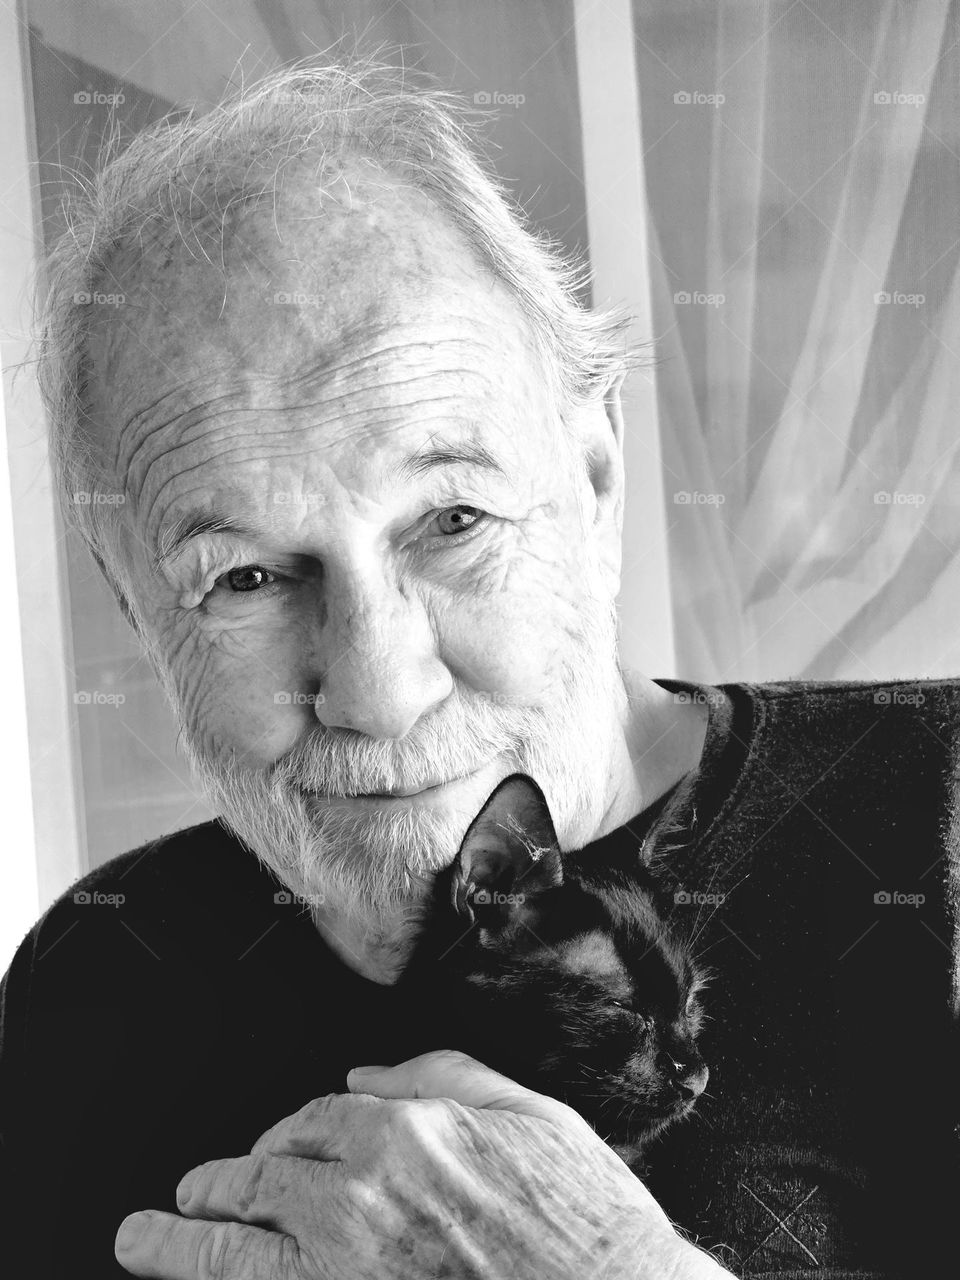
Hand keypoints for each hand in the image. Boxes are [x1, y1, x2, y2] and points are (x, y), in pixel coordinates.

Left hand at [115, 1049, 731, 1278]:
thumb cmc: (585, 1220)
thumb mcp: (529, 1113)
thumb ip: (441, 1077)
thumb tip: (367, 1078)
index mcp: (403, 1131)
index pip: (313, 1120)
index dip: (285, 1134)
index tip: (273, 1149)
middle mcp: (358, 1196)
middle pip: (260, 1177)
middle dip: (217, 1184)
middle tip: (185, 1196)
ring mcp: (342, 1269)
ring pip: (235, 1246)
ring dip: (180, 1239)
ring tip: (144, 1236)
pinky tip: (194, 1279)